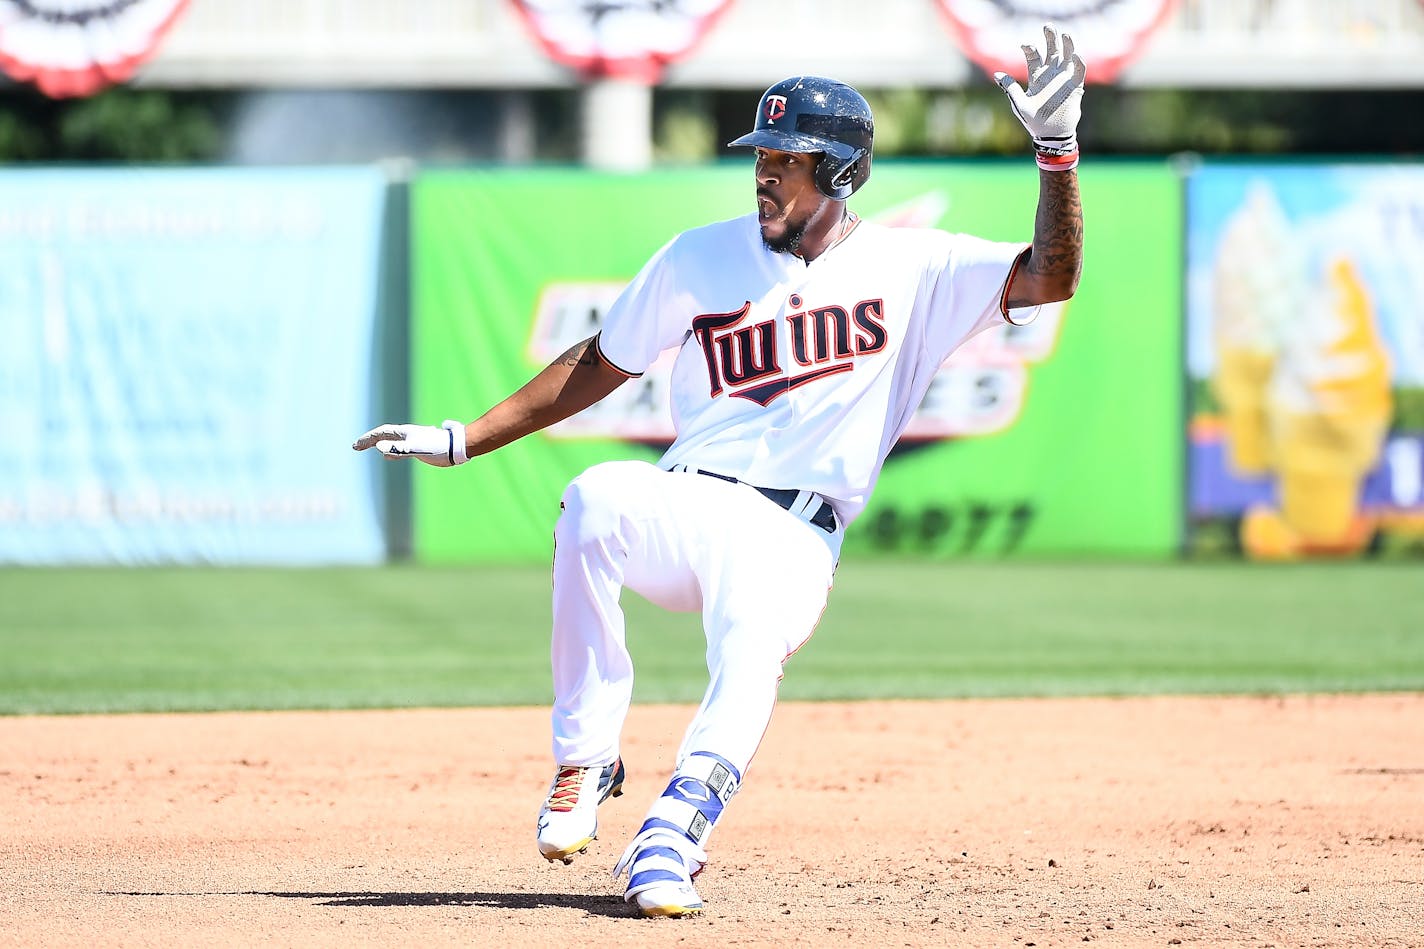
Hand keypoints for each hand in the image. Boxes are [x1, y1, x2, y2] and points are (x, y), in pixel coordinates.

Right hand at [352, 420, 467, 466]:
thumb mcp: (415, 448)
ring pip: (391, 442)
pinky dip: (390, 452)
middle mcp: (407, 435)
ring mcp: (413, 441)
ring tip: (369, 448)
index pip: (381, 433)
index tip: (356, 445)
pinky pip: (400, 449)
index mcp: (404, 432)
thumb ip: (398, 449)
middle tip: (356, 447)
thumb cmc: (437, 447)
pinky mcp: (419, 449)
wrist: (455, 448)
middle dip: (369, 441)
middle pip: (384, 436)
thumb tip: (379, 448)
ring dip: (379, 445)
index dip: (367, 439)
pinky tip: (388, 456)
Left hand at [994, 23, 1085, 156]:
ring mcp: (1063, 79)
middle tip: (1048, 26)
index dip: (1030, 48)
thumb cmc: (1033, 121)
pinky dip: (1078, 62)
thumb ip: (1010, 88)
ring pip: (1067, 55)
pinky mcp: (1075, 86)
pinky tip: (1075, 55)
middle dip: (1050, 37)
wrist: (1051, 135)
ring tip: (1065, 34)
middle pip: (1052, 50)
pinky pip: (1079, 70)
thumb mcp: (1019, 104)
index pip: (1034, 56)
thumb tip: (996, 74)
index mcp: (1036, 76)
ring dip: (1067, 45)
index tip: (1025, 45)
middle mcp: (1050, 74)